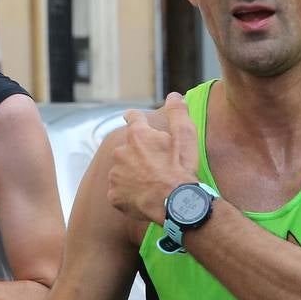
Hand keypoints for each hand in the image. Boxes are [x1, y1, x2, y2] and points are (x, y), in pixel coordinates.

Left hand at [109, 93, 199, 224]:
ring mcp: (116, 175)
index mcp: (138, 136)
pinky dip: (129, 194)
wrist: (176, 204)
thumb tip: (174, 95)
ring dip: (133, 174)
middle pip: (127, 148)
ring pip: (122, 171)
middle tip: (156, 166)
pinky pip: (120, 192)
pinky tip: (144, 197)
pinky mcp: (114, 195)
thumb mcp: (186, 136)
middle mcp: (121, 152)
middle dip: (138, 154)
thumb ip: (178, 113)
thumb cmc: (181, 169)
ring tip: (151, 184)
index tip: (132, 117)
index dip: (135, 117)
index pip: (133, 118)